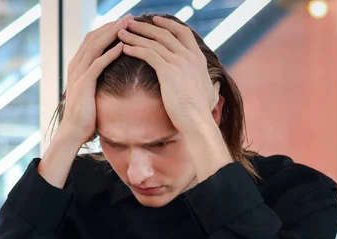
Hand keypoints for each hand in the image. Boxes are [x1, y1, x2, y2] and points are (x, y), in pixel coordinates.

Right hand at [56, 16, 129, 145]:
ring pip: (95, 46)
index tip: (125, 22)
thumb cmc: (85, 114)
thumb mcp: (91, 91)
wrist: (73, 131)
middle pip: (94, 37)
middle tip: (129, 17)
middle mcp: (76, 65)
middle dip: (112, 25)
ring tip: (128, 25)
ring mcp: (78, 74)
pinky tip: (123, 46)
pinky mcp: (84, 84)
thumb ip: (96, 78)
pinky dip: (110, 53)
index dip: (108, 28)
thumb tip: (110, 73)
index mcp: (77, 65)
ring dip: (112, 34)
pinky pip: (98, 64)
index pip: (92, 39)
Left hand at [118, 16, 219, 132]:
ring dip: (135, 36)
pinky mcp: (168, 71)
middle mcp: (189, 56)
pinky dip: (135, 49)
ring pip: (154, 42)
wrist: (197, 121)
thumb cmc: (201, 112)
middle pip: (165, 33)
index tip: (154, 20)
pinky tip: (124, 49)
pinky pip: (148, 54)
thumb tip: (215, 85)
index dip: (168, 24)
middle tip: (130, 22)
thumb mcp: (211, 94)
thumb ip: (211, 86)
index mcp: (198, 58)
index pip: (183, 32)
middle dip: (145, 27)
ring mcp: (179, 62)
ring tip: (121, 33)